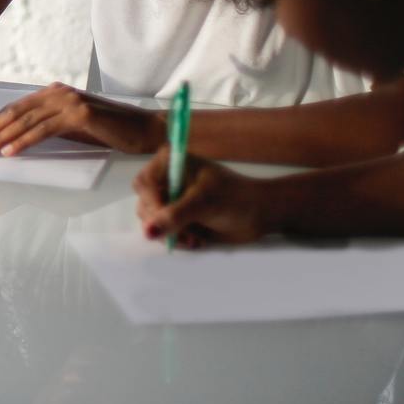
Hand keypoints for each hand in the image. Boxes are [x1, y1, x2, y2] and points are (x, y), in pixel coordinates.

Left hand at [0, 83, 163, 157]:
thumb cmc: (110, 131)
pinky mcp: (79, 113)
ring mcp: (68, 101)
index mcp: (53, 93)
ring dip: (2, 139)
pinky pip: (44, 129)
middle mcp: (58, 92)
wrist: (146, 130)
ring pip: (26, 121)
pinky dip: (24, 141)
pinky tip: (10, 152)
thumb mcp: (72, 127)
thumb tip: (20, 138)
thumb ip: (49, 126)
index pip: (16, 109)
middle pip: (15, 113)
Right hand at [134, 150, 279, 247]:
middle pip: (144, 203)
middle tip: (184, 231)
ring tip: (194, 237)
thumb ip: (174, 216)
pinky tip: (195, 240)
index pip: (144, 183)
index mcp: (170, 163)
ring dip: (171, 233)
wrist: (259, 214)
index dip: (151, 203)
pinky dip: (177, 238)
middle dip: (162, 221)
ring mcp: (171, 198)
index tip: (165, 219)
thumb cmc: (235, 199)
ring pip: (152, 220)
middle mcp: (167, 178)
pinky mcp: (177, 216)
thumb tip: (148, 231)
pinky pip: (163, 231)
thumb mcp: (204, 203)